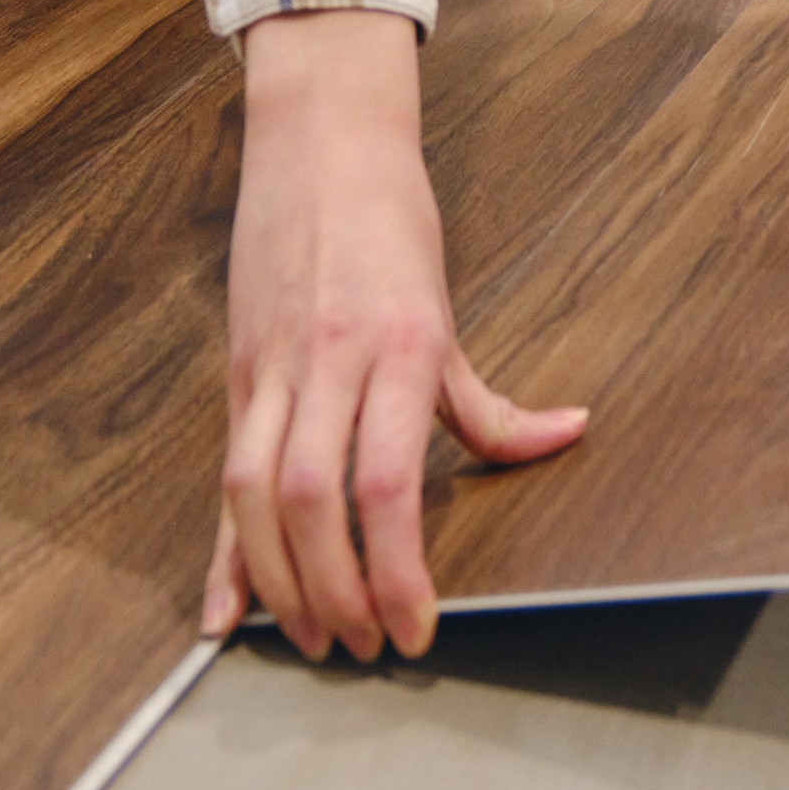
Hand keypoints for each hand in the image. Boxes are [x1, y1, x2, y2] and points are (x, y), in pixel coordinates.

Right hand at [204, 10, 588, 660]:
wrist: (319, 140)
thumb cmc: (390, 222)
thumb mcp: (449, 314)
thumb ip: (493, 401)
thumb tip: (567, 437)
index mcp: (398, 349)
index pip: (387, 482)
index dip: (396, 568)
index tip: (416, 627)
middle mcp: (329, 362)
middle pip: (313, 501)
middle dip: (335, 591)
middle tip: (363, 649)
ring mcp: (273, 367)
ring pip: (253, 491)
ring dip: (278, 581)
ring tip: (311, 639)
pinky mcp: (238, 371)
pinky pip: (225, 473)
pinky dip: (221, 550)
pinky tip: (222, 611)